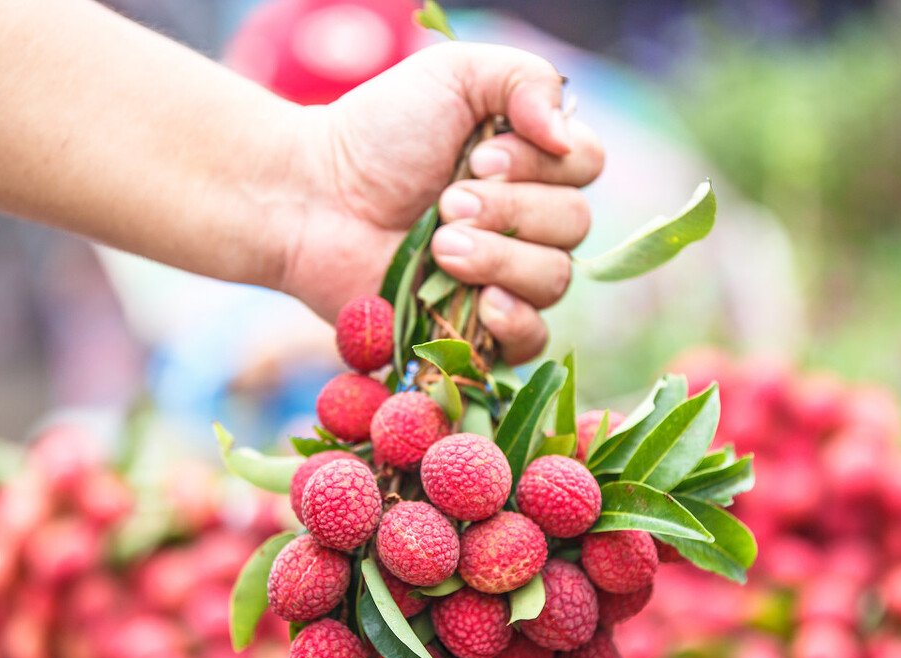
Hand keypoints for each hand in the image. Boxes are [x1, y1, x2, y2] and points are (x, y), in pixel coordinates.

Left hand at [278, 42, 603, 363]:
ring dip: (498, 258)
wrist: (313, 199)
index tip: (478, 158)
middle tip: (445, 203)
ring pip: (553, 279)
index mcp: (532, 160)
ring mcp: (506, 276)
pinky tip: (482, 304)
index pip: (586, 164)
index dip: (541, 164)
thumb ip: (525, 78)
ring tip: (439, 247)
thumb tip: (565, 133)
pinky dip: (515, 321)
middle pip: (574, 224)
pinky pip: (533, 340)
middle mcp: (529, 218)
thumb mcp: (452, 74)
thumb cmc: (377, 133)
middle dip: (509, 210)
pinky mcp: (478, 329)